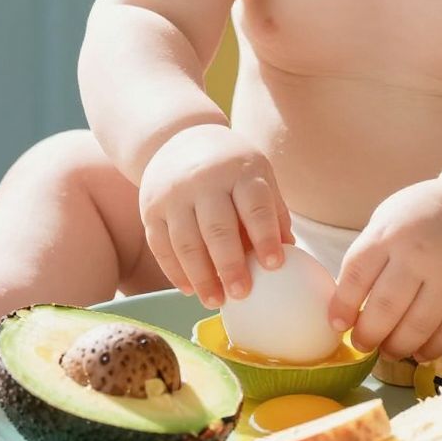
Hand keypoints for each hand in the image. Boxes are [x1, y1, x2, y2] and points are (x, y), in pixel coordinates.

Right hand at [139, 126, 292, 308]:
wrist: (178, 139)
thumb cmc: (230, 168)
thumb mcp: (257, 176)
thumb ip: (273, 213)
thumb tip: (291, 255)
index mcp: (239, 171)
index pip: (255, 206)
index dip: (265, 236)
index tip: (274, 266)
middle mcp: (204, 181)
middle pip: (217, 228)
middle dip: (230, 265)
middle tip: (242, 294)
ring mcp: (173, 195)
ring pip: (185, 242)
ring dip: (200, 277)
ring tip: (215, 301)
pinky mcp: (150, 209)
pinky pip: (161, 246)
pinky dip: (174, 272)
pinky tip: (189, 290)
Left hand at [329, 179, 441, 360]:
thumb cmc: (420, 217)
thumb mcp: (386, 222)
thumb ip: (368, 258)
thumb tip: (346, 307)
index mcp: (389, 234)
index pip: (357, 277)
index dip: (342, 307)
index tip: (337, 325)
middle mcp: (418, 254)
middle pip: (386, 308)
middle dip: (369, 335)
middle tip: (363, 344)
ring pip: (419, 325)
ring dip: (399, 346)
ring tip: (389, 351)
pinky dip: (433, 347)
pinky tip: (420, 352)